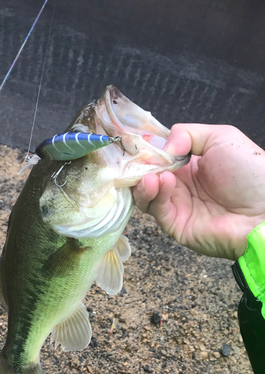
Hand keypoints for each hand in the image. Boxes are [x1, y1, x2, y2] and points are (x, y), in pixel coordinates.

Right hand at [133, 124, 264, 259]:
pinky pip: (156, 210)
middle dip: (140, 165)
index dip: (146, 149)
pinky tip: (160, 182)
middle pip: (147, 174)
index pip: (158, 155)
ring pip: (146, 193)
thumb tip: (161, 149)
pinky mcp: (175, 224)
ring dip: (142, 182)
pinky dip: (153, 195)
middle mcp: (180, 184)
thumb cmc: (249, 172)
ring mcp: (177, 205)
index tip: (136, 142)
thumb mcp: (221, 137)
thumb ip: (187, 134)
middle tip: (136, 159)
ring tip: (151, 175)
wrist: (263, 212)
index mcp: (190, 163)